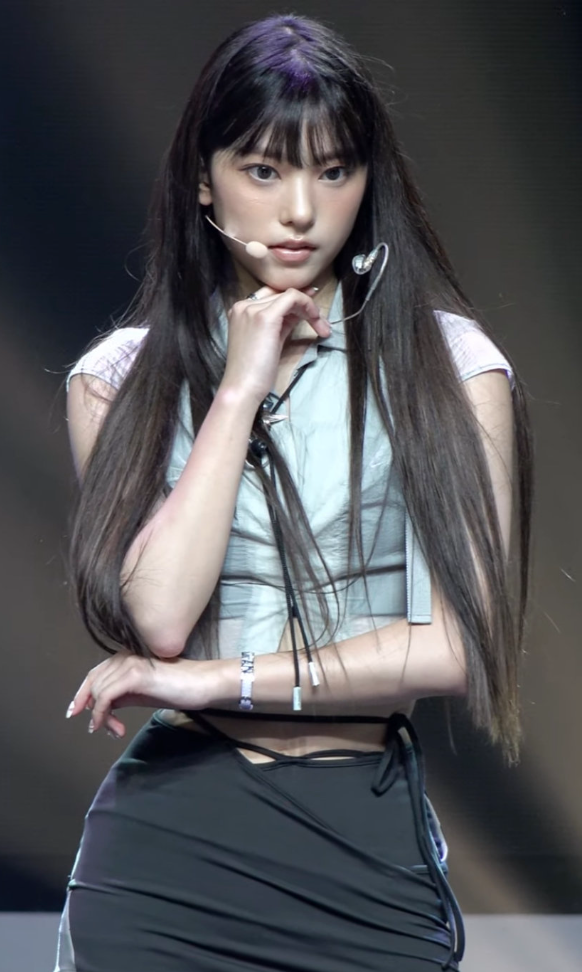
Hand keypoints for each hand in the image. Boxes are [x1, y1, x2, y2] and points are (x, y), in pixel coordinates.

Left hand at [65, 653, 211, 737]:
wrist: (201, 684)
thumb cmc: (177, 688)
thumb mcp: (142, 693)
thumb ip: (122, 695)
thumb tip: (101, 707)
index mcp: (125, 657)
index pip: (95, 674)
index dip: (82, 694)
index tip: (75, 712)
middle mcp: (124, 656)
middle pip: (94, 683)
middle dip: (94, 710)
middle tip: (102, 729)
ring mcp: (130, 663)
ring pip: (99, 691)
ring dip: (101, 716)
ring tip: (115, 730)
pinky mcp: (136, 675)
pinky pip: (107, 696)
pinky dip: (103, 713)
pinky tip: (112, 726)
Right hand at [221, 285, 330, 404]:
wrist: (242, 387)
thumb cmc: (254, 372)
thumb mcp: (269, 340)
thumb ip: (281, 324)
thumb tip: (299, 313)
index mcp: (240, 310)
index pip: (272, 296)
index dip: (294, 299)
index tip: (312, 308)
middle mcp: (244, 305)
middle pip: (281, 294)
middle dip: (305, 307)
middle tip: (322, 324)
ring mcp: (252, 309)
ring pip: (290, 296)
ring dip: (310, 309)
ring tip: (322, 327)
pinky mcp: (265, 317)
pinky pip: (293, 298)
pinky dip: (308, 306)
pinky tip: (317, 321)